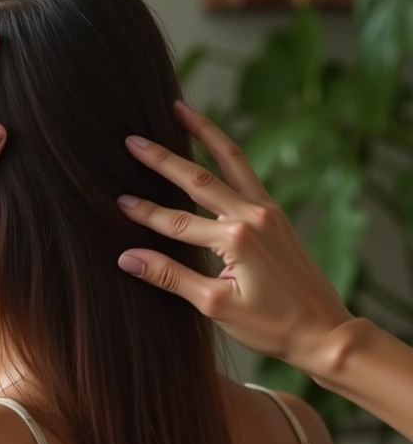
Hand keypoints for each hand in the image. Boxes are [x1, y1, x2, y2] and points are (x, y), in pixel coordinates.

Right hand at [116, 100, 352, 370]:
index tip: (117, 200)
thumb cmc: (272, 326)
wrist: (324, 333)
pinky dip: (227, 154)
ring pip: (230, 161)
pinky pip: (247, 173)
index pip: (177, 222)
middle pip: (199, 179)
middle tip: (133, 139)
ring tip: (181, 110)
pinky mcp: (276, 214)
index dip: (144, 212)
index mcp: (236, 239)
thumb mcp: (215, 305)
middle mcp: (253, 216)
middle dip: (163, 159)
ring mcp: (268, 211)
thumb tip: (128, 258)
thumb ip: (170, 277)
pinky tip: (214, 144)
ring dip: (204, 134)